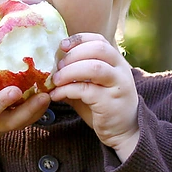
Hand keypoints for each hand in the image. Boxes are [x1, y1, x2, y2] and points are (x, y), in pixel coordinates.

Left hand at [49, 33, 139, 159]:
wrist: (124, 131)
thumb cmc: (103, 106)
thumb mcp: (90, 85)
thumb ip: (75, 74)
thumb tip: (48, 67)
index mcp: (116, 62)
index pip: (99, 40)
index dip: (79, 39)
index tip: (62, 46)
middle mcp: (121, 70)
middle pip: (98, 49)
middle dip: (73, 55)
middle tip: (58, 66)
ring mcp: (118, 86)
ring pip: (94, 67)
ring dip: (70, 71)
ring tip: (56, 80)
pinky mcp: (111, 103)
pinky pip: (86, 90)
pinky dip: (67, 90)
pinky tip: (57, 96)